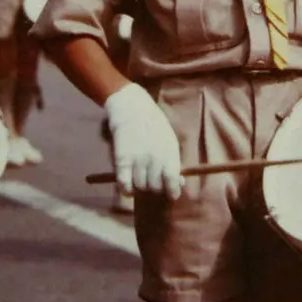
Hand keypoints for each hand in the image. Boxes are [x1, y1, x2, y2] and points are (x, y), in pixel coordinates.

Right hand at [104, 83, 181, 198]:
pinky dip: (126, 190)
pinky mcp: (122, 159)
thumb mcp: (169, 140)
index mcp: (170, 152)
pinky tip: (128, 188)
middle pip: (155, 187)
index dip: (173, 192)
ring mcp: (138, 158)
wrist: (132, 107)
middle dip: (155, 188)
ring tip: (139, 178)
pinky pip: (125, 184)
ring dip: (140, 186)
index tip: (172, 195)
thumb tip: (179, 183)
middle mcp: (155, 157)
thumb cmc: (154, 124)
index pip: (173, 181)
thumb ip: (174, 162)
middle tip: (151, 181)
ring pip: (140, 187)